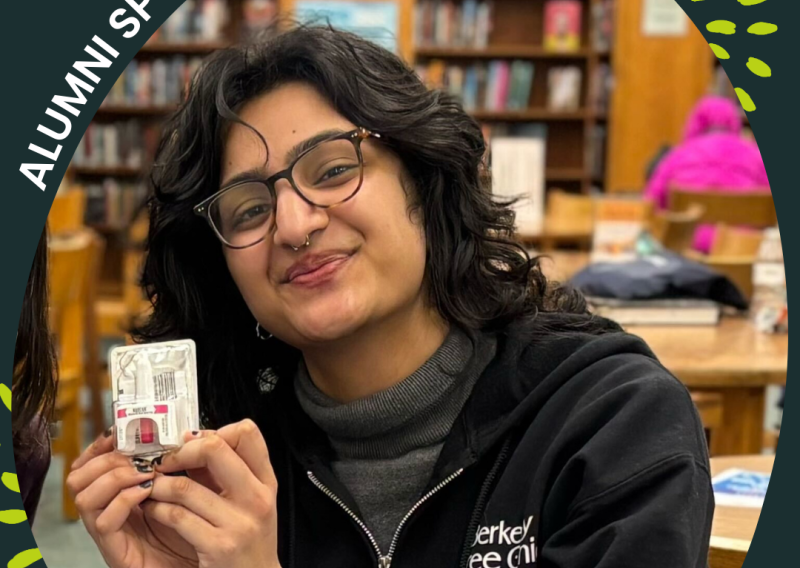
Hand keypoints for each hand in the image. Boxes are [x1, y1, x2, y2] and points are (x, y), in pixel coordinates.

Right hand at [67, 432, 197, 567]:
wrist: (204, 563)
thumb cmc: (195, 527)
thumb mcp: (187, 487)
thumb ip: (179, 462)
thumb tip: (183, 433)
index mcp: (119, 493)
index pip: (91, 463)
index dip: (100, 445)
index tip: (120, 431)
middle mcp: (107, 511)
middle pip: (78, 476)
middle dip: (107, 458)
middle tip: (139, 456)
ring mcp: (108, 532)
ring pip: (84, 496)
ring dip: (115, 476)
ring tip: (146, 473)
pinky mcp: (115, 551)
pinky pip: (102, 522)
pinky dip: (123, 500)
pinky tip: (147, 493)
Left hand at [146, 419, 280, 567]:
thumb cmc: (247, 539)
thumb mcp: (247, 502)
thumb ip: (223, 473)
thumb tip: (189, 440)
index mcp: (265, 481)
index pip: (247, 433)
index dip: (215, 431)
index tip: (194, 444)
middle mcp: (256, 497)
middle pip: (214, 448)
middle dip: (181, 452)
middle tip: (165, 461)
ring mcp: (239, 522)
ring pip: (184, 486)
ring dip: (159, 485)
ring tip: (152, 487)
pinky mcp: (218, 546)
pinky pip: (176, 516)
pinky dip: (157, 509)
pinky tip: (153, 510)